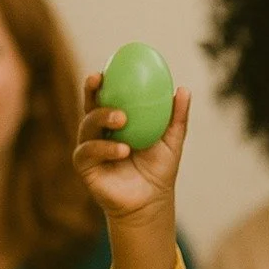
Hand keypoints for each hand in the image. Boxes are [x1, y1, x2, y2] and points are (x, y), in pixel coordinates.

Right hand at [72, 74, 189, 224]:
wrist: (150, 202)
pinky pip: (88, 151)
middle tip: (99, 80)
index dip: (103, 81)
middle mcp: (98, 133)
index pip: (106, 97)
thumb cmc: (158, 170)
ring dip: (102, 117)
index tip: (108, 67)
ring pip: (86, 126)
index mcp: (115, 122)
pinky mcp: (85, 167)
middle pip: (88, 106)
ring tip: (122, 119)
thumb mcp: (172, 141)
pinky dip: (104, 148)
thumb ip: (176, 117)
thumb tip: (183, 89)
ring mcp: (89, 149)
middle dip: (90, 91)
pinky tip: (122, 149)